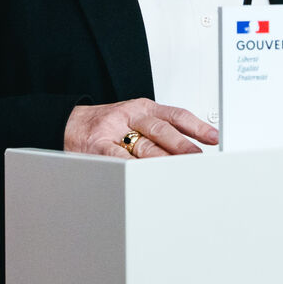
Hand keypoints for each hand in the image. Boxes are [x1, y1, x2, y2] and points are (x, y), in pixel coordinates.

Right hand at [64, 98, 218, 158]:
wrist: (69, 125)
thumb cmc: (105, 126)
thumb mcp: (134, 119)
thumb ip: (160, 131)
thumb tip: (189, 150)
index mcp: (142, 108)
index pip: (175, 114)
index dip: (196, 126)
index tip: (213, 138)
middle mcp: (130, 116)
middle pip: (162, 130)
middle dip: (182, 147)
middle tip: (198, 159)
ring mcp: (113, 131)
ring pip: (144, 145)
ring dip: (164, 161)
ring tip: (179, 172)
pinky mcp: (98, 147)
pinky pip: (119, 158)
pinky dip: (134, 167)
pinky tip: (146, 175)